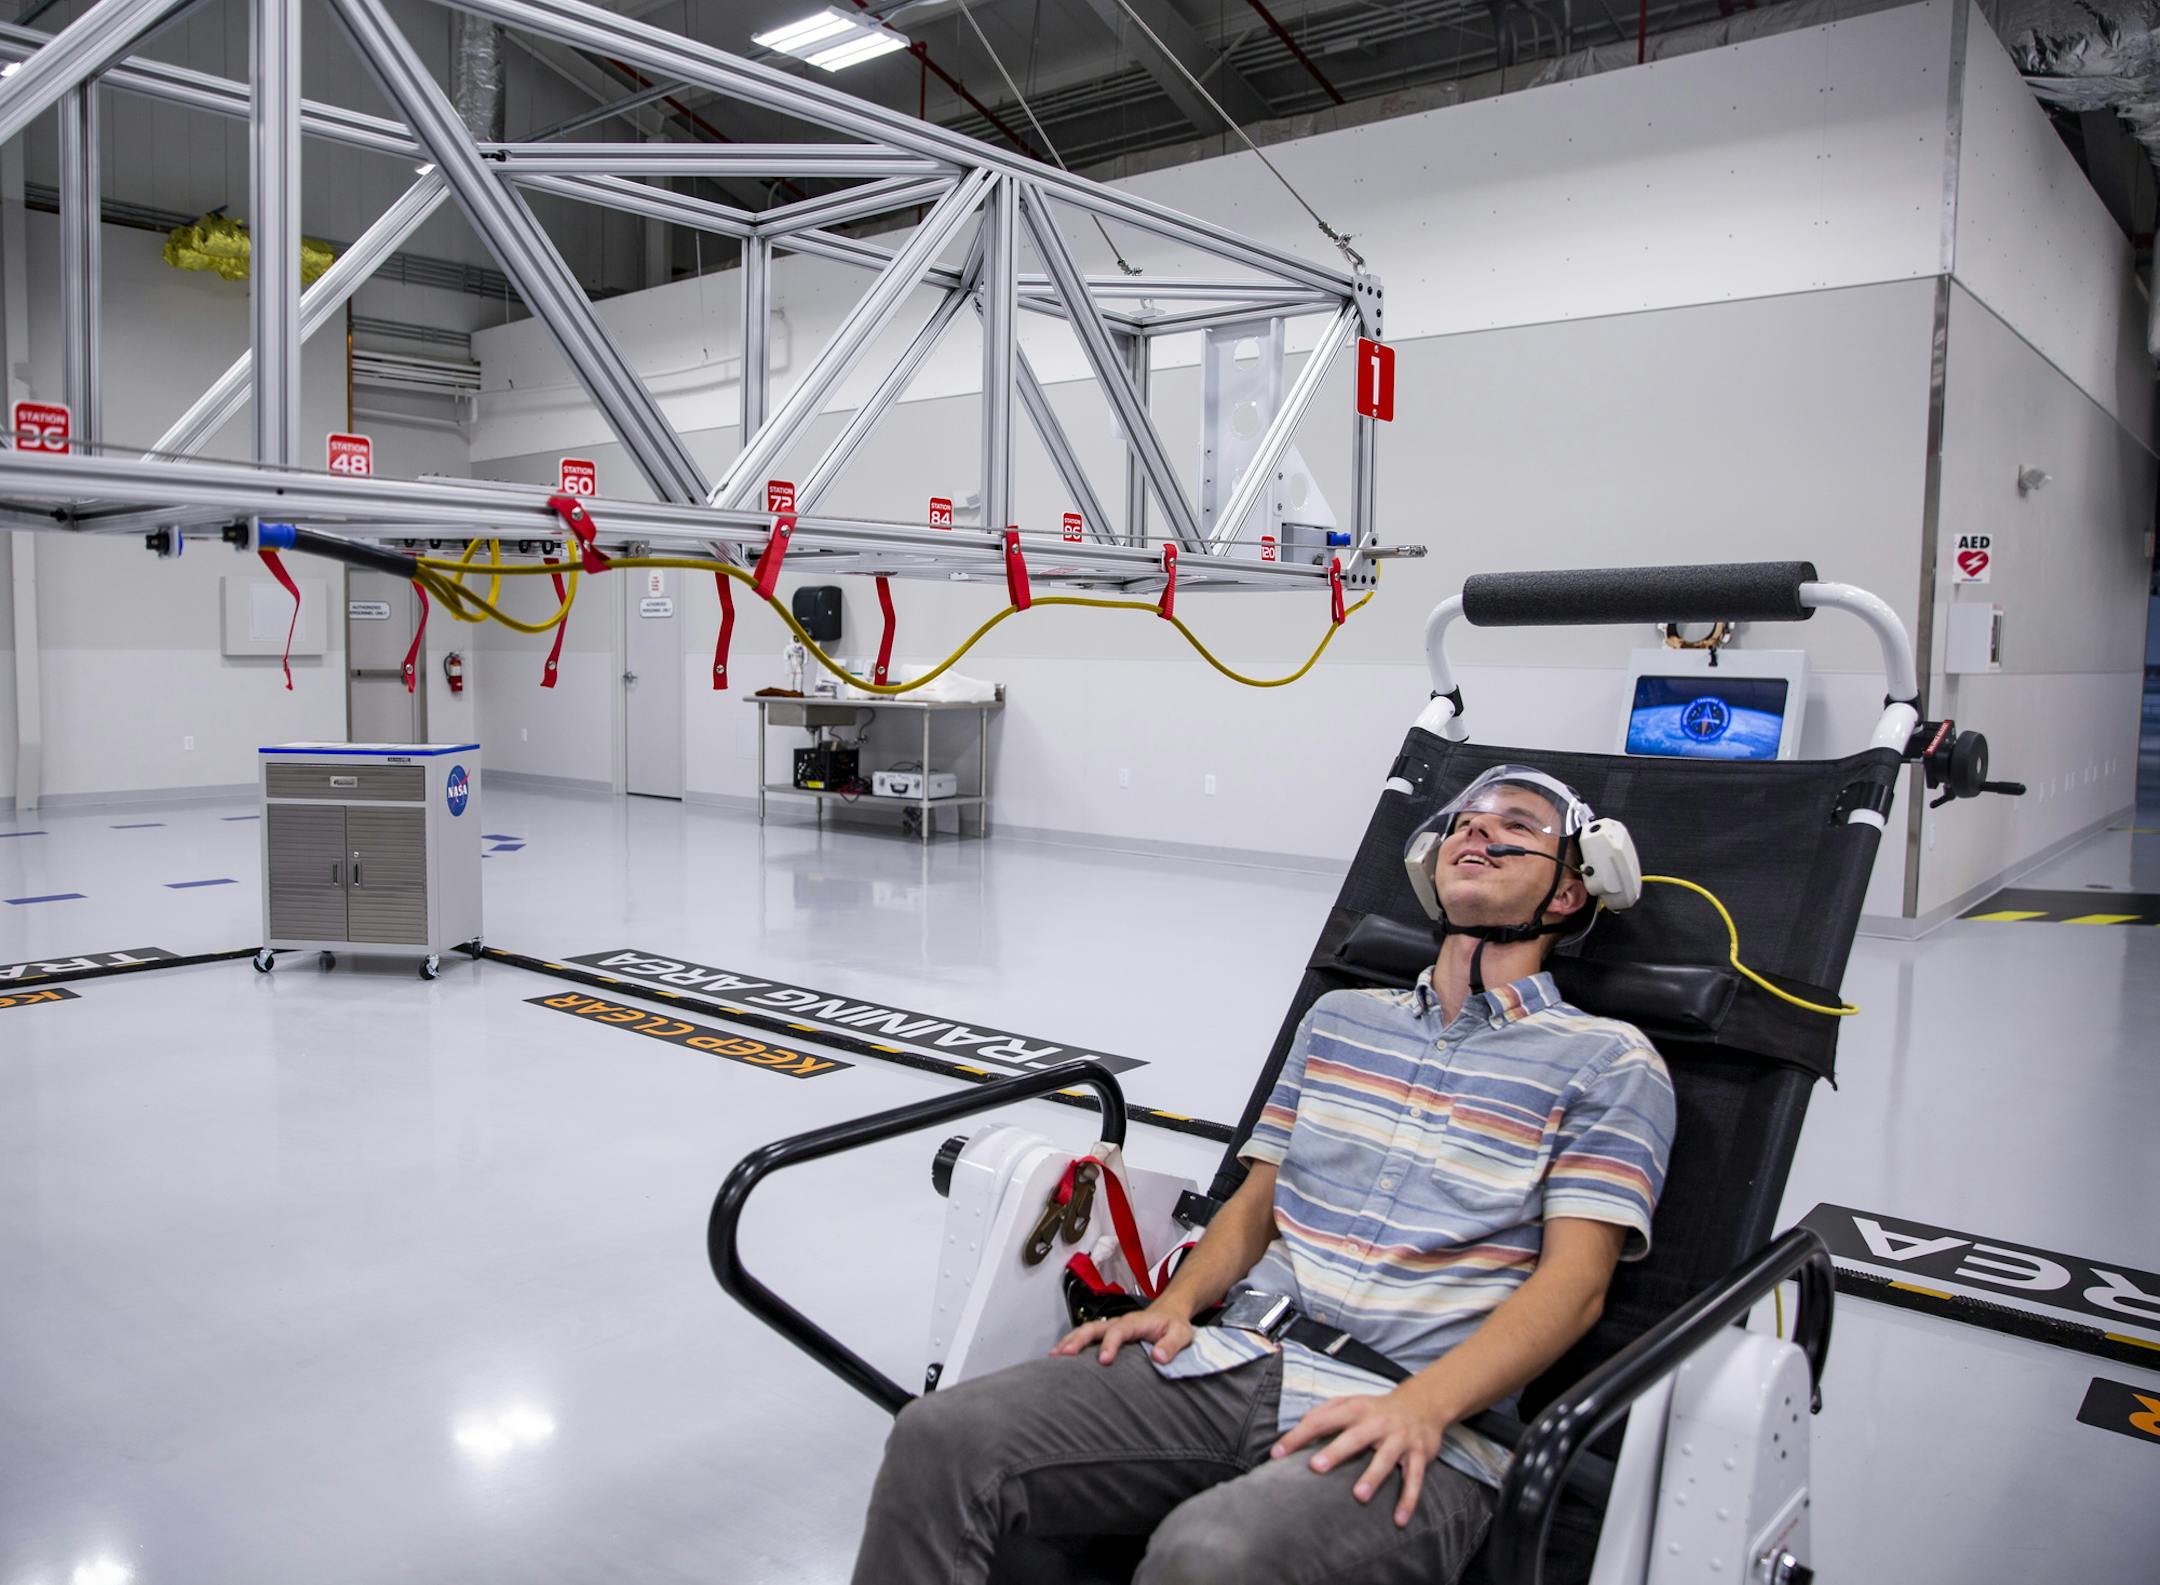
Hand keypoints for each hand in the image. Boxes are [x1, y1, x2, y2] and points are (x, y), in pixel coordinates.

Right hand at [1051, 1305, 1194, 1365]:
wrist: (1170, 1312)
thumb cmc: (1175, 1325)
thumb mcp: (1182, 1334)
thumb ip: (1171, 1344)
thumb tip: (1158, 1357)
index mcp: (1137, 1322)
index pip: (1119, 1330)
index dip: (1110, 1344)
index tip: (1104, 1360)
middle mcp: (1120, 1322)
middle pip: (1094, 1327)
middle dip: (1078, 1340)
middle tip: (1063, 1355)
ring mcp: (1111, 1328)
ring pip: (1086, 1331)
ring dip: (1069, 1341)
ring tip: (1053, 1356)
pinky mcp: (1107, 1335)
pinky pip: (1087, 1337)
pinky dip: (1072, 1344)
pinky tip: (1059, 1358)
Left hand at [1270, 1389, 1449, 1526]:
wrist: (1423, 1403)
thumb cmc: (1376, 1409)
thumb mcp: (1351, 1402)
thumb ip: (1324, 1412)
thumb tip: (1298, 1424)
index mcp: (1355, 1409)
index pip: (1321, 1420)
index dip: (1298, 1436)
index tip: (1277, 1455)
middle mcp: (1376, 1422)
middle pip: (1354, 1437)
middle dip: (1336, 1452)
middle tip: (1316, 1467)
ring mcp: (1399, 1438)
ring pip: (1385, 1458)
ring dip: (1373, 1477)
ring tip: (1359, 1496)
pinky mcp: (1418, 1454)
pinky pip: (1415, 1478)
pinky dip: (1408, 1499)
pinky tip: (1399, 1520)